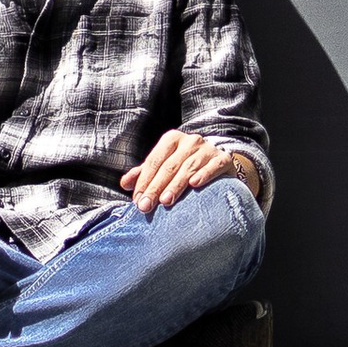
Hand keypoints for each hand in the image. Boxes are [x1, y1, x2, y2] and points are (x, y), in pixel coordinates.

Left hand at [120, 133, 258, 216]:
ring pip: (189, 167)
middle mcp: (190, 141)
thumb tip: (124, 184)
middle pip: (169, 166)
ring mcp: (207, 149)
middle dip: (155, 187)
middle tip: (146, 206)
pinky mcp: (223, 158)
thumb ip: (144, 174)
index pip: (154, 161)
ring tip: (166, 201)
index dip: (144, 181)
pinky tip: (195, 185)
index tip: (137, 201)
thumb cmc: (185, 166)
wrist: (219, 164)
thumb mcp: (164, 166)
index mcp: (171, 139)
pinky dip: (204, 174)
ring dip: (176, 185)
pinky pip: (213, 166)